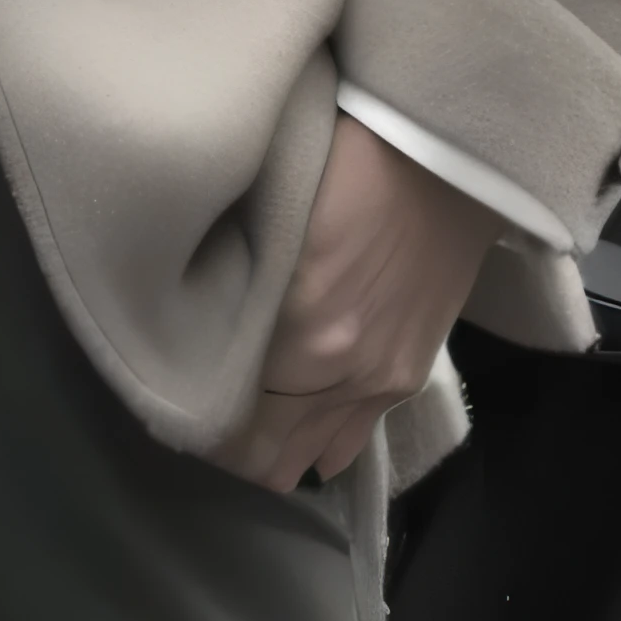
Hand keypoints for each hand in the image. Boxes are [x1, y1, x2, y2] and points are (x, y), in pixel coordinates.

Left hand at [222, 115, 501, 492]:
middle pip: (262, 455)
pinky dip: (317, 442)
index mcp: (297, 329)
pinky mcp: (405, 380)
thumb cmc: (348, 163)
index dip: (191, 417)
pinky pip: (348, 445)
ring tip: (245, 415)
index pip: (224, 417)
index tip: (170, 395)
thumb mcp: (273, 213)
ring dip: (271, 447)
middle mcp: (337, 374)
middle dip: (226, 443)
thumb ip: (238, 281)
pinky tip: (296, 418)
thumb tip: (193, 316)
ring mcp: (377, 385)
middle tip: (201, 408)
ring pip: (304, 459)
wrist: (449, 161)